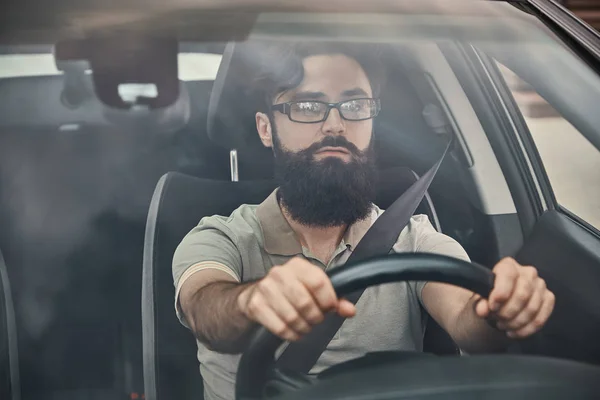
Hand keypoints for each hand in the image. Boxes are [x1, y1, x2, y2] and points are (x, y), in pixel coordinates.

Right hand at [237, 257, 355, 340]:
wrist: (256, 295)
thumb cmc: (291, 292)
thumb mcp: (313, 290)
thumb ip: (334, 300)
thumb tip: (350, 310)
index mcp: (298, 265)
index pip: (319, 282)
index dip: (328, 301)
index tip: (329, 309)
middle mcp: (280, 273)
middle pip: (306, 303)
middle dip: (315, 318)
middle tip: (315, 321)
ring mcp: (265, 288)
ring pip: (293, 317)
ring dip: (303, 328)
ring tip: (305, 327)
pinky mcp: (256, 305)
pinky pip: (280, 327)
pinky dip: (291, 335)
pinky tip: (293, 332)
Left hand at [474, 257, 554, 338]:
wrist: (498, 306)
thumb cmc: (488, 298)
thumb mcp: (479, 299)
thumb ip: (479, 302)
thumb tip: (482, 309)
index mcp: (508, 265)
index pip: (508, 275)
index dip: (500, 293)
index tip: (492, 307)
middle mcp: (527, 272)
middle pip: (522, 295)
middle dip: (508, 312)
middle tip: (497, 319)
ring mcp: (540, 285)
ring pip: (532, 308)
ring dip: (515, 322)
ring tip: (503, 326)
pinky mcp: (548, 299)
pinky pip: (541, 317)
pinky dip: (526, 329)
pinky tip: (514, 332)